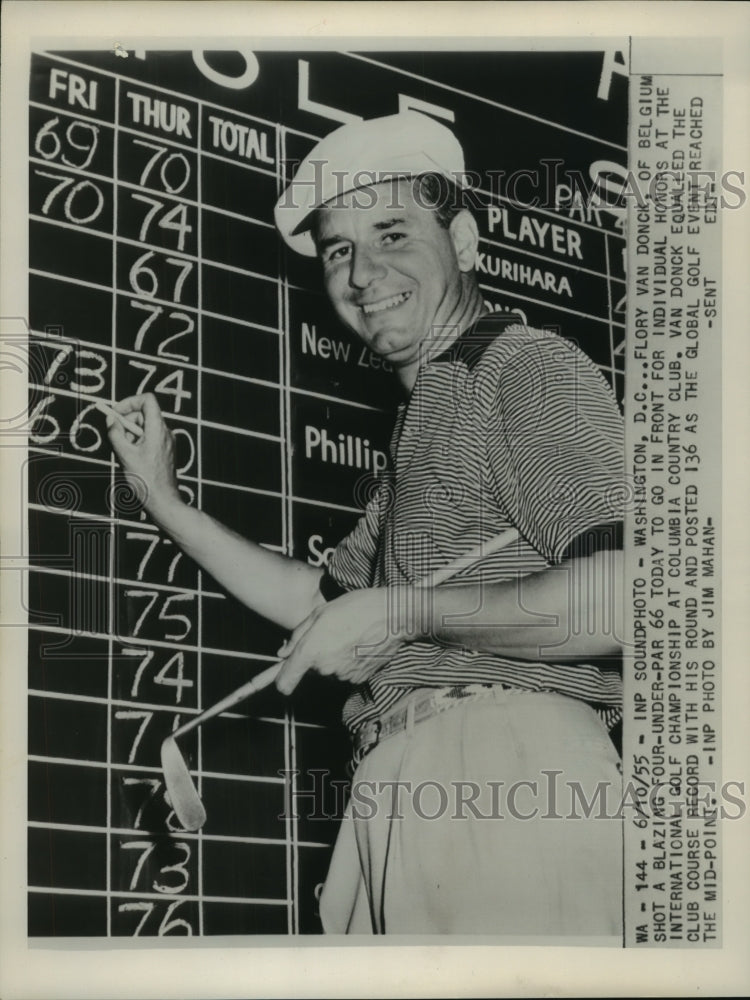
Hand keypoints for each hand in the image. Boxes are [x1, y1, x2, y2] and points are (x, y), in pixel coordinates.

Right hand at [106, 393, 181, 517]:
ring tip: (124, 451)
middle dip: (126, 421)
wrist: (163, 499)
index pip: (147, 400)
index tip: (116, 413)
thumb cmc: (146, 479)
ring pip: (144, 427)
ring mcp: (166, 441)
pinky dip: (137, 441)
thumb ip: (116, 433)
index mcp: (158, 428)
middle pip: (143, 414)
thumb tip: (111, 420)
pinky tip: (132, 457)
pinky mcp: (164, 450)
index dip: (129, 402)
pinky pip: (148, 437)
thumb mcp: (125, 454)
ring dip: (130, 433)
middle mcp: (165, 432)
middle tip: (115, 435)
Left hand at [274, 588, 408, 694]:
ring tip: (346, 637)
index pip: (285, 681)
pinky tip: (357, 646)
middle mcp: (325, 669)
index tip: (279, 680)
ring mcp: (343, 676)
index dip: (280, 680)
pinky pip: (344, 674)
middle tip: (328, 635)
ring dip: (332, 659)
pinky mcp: (358, 679)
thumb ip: (298, 635)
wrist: (393, 617)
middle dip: (314, 656)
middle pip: (310, 670)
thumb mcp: (320, 613)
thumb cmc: (356, 608)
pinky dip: (347, 663)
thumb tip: (283, 652)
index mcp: (311, 651)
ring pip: (328, 671)